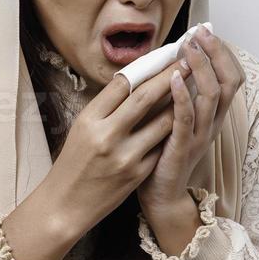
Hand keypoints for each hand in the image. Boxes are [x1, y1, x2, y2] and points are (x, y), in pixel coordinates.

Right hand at [34, 51, 188, 238]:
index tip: (165, 54)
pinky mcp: (138, 173)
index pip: (123, 83)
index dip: (148, 66)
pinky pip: (162, 145)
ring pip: (162, 121)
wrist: (65, 205)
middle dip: (170, 76)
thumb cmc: (73, 163)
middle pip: (145, 97)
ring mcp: (125, 156)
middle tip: (188, 59)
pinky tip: (183, 118)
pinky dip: (173, 130)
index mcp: (89, 119)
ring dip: (179, 102)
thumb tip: (136, 80)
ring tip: (193, 86)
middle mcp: (107, 135)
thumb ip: (107, 107)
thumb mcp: (82, 128)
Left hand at [136, 24, 245, 217]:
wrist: (161, 196)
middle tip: (201, 33)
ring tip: (189, 47)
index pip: (230, 78)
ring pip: (211, 96)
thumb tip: (174, 62)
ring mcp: (199, 136)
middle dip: (215, 54)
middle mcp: (211, 124)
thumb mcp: (177, 120)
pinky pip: (186, 118)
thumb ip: (181, 95)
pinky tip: (173, 77)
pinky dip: (181, 95)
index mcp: (213, 116)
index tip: (206, 32)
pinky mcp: (181, 147)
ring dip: (200, 68)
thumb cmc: (164, 155)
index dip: (222, 53)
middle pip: (227, 82)